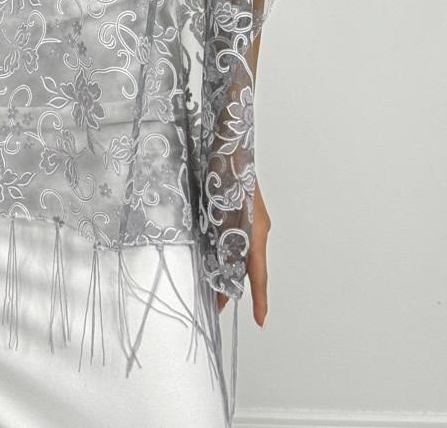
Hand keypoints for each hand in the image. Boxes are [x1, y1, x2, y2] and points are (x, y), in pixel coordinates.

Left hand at [216, 177, 269, 326]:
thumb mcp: (229, 215)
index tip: (260, 320)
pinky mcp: (237, 210)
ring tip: (205, 281)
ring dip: (222, 266)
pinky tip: (205, 250)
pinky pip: (231, 236)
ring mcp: (247, 219)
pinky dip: (220, 248)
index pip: (258, 273)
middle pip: (245, 265)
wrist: (228, 144)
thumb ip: (230, 243)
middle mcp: (254, 228)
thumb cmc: (228, 173)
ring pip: (236, 251)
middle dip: (230, 285)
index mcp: (256, 232)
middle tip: (214, 302)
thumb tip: (229, 270)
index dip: (259, 298)